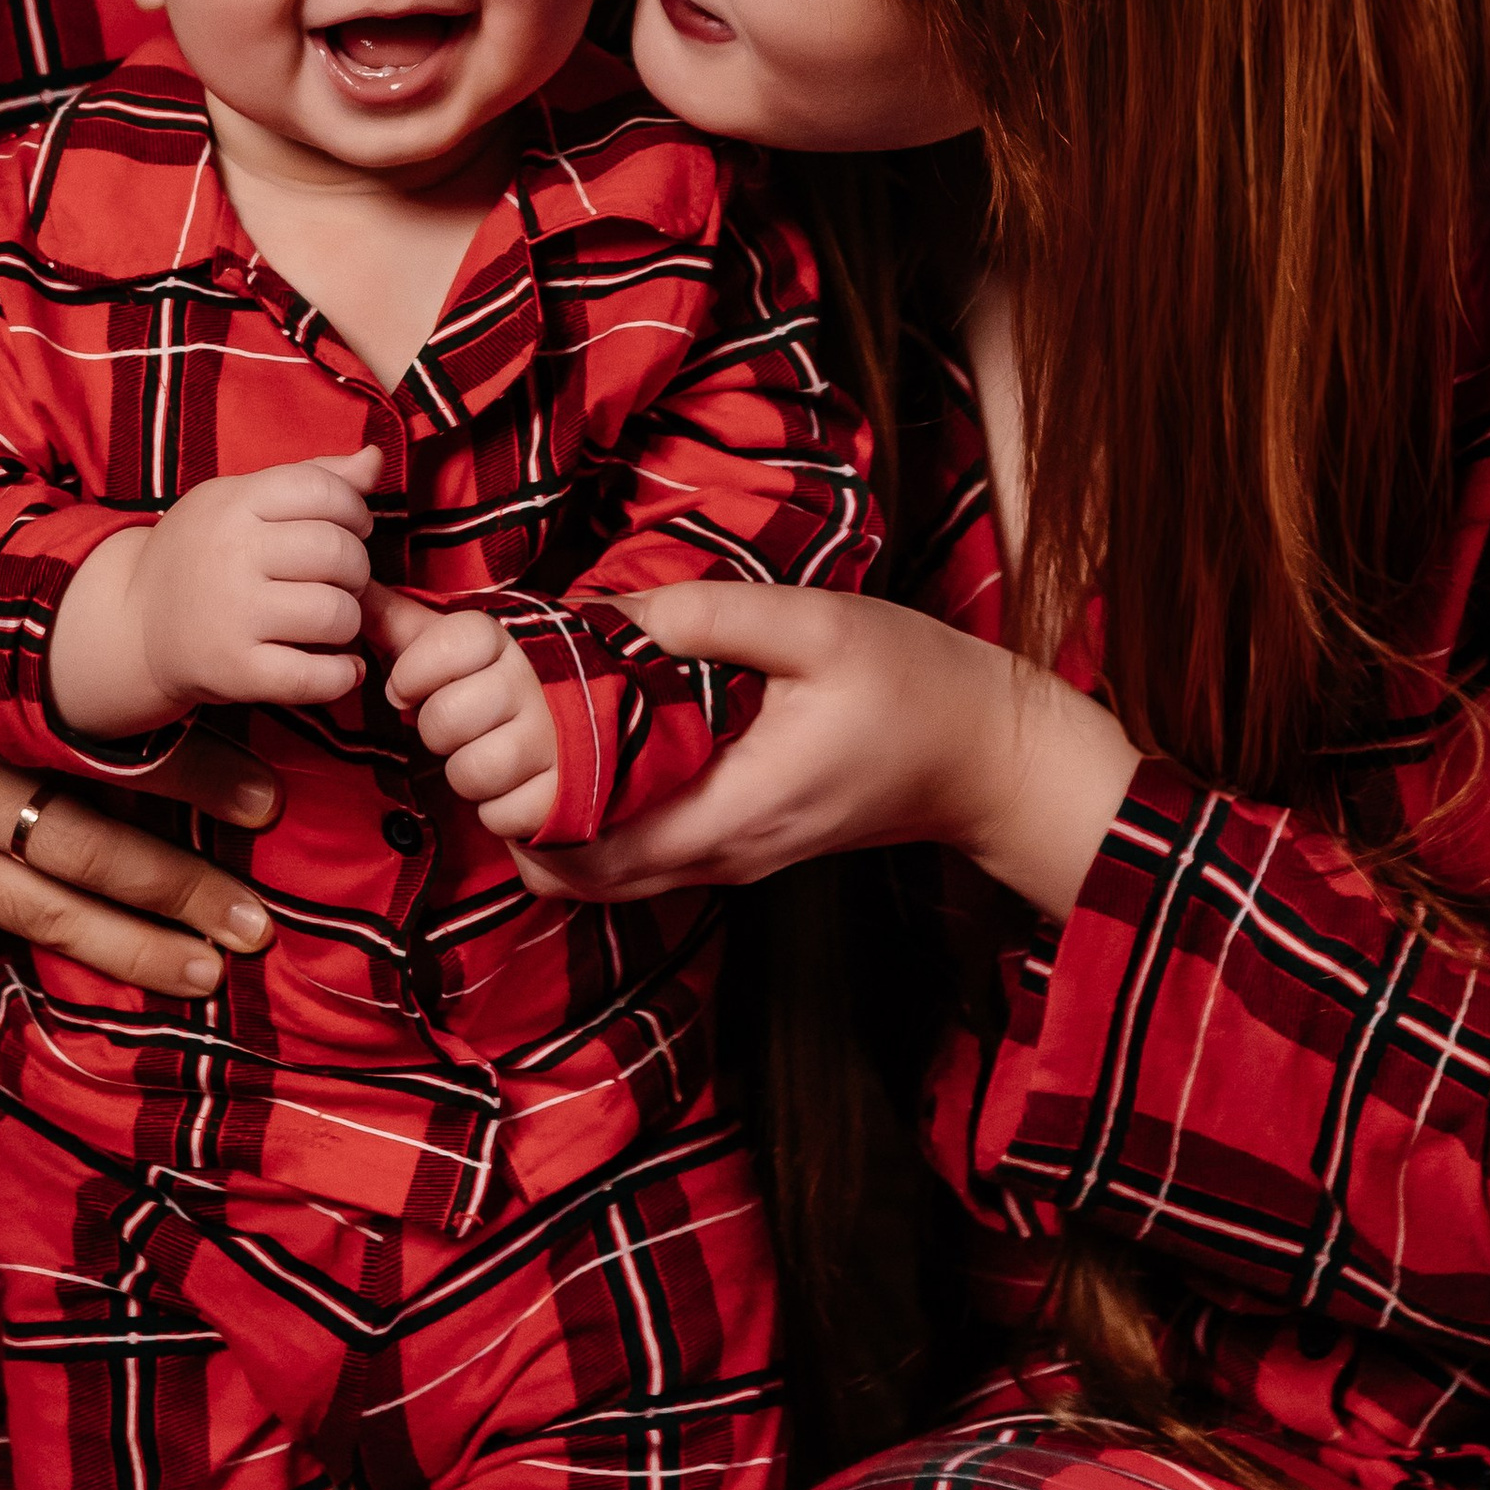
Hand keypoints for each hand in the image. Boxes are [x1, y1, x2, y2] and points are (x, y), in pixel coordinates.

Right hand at [0, 634, 279, 992]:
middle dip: (190, 829)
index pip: (101, 724)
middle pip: (98, 812)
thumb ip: (26, 648)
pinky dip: (114, 950)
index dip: (183, 750)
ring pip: (77, 888)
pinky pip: (42, 925)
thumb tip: (138, 619)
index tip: (257, 767)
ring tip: (240, 938)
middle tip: (273, 829)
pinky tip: (176, 972)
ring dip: (166, 918)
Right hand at [49, 448, 380, 737]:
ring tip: (331, 620)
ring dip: (349, 621)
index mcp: (234, 504)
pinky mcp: (235, 671)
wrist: (132, 623)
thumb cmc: (201, 554)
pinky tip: (338, 665)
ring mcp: (232, 615)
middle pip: (338, 553)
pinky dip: (342, 675)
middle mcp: (231, 555)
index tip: (349, 528)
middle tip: (341, 580)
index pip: (323, 490)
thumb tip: (375, 460)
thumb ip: (311, 477)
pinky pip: (315, 676)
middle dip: (357, 569)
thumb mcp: (240, 501)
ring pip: (336, 613)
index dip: (354, 510)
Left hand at [374, 592, 558, 840]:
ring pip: (470, 771)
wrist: (577, 736)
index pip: (450, 643)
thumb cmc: (492, 690)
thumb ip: (398, 621)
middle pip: (446, 718)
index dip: (414, 673)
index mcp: (506, 642)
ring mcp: (556, 739)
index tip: (409, 688)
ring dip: (465, 774)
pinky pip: (500, 814)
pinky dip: (496, 810)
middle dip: (437, 732)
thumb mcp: (450, 648)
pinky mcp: (565, 793)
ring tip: (485, 756)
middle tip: (458, 728)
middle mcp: (537, 684)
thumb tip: (350, 587)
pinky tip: (511, 787)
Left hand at [507, 582, 1140, 922]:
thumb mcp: (815, 628)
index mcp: (729, 814)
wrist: (990, 757)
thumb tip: (601, 614)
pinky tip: (597, 738)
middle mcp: (718, 854)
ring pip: (604, 868)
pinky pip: (642, 847)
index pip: (583, 856)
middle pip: (576, 875)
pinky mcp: (737, 839)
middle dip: (516, 811)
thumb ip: (705, 620)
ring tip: (538, 727)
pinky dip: (599, 811)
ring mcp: (728, 856)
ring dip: (554, 813)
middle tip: (498, 726)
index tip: (499, 735)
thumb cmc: (915, 687)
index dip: (518, 809)